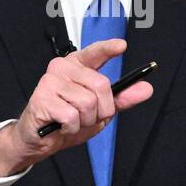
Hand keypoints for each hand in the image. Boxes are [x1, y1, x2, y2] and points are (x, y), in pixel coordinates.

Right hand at [0, 38, 153, 179]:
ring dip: (85, 121)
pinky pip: (72, 116)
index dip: (108, 48)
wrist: (39, 139)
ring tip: (71, 121)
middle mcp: (62, 68)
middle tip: (87, 117)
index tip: (121, 46)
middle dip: (101, 110)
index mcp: (77, 66)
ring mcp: (50, 81)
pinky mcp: (42, 98)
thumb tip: (145, 88)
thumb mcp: (100, 111)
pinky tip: (61, 125)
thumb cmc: (67, 120)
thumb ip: (121, 99)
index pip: (94, 52)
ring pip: (87, 103)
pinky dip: (72, 128)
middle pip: (101, 85)